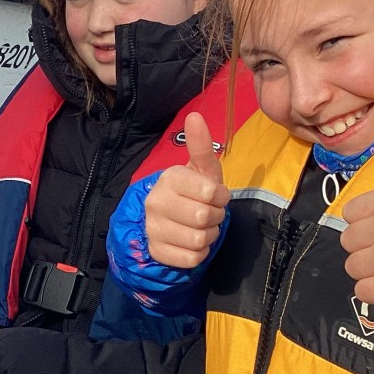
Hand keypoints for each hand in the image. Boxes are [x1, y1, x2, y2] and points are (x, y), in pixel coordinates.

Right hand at [144, 112, 229, 268]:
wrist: (163, 220)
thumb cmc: (191, 191)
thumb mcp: (200, 170)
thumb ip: (201, 146)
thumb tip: (194, 115)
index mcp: (169, 179)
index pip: (210, 193)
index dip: (220, 197)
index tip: (215, 195)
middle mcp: (156, 202)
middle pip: (204, 217)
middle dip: (215, 217)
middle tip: (209, 212)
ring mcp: (153, 228)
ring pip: (200, 239)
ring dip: (209, 235)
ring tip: (201, 227)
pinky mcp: (157, 252)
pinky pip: (193, 258)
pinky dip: (200, 252)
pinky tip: (192, 241)